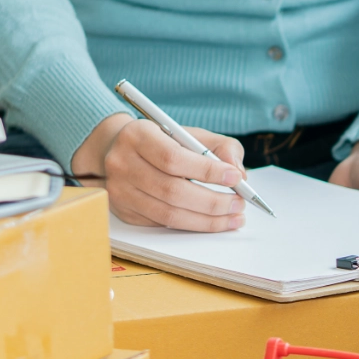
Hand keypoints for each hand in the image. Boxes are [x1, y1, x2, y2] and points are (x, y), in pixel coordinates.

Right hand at [71, 113, 249, 231]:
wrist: (122, 150)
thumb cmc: (164, 141)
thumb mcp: (192, 134)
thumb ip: (222, 147)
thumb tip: (239, 172)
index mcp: (138, 136)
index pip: (173, 158)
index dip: (207, 171)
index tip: (235, 178)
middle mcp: (121, 163)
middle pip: (171, 191)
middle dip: (212, 202)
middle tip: (239, 204)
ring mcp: (119, 190)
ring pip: (168, 214)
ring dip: (207, 220)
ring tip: (233, 216)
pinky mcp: (124, 211)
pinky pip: (162, 224)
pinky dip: (192, 225)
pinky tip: (212, 221)